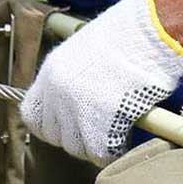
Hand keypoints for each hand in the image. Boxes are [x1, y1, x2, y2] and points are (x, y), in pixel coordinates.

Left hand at [21, 0, 182, 163]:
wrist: (150, 31)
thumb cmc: (127, 34)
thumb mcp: (86, 49)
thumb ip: (74, 75)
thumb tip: (79, 98)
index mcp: (51, 72)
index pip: (32, 116)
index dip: (51, 125)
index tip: (68, 125)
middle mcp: (57, 93)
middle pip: (55, 135)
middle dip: (75, 136)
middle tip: (98, 129)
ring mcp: (78, 108)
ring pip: (76, 148)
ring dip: (94, 145)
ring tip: (113, 133)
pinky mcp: (102, 121)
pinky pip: (100, 152)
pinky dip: (112, 150)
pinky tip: (124, 139)